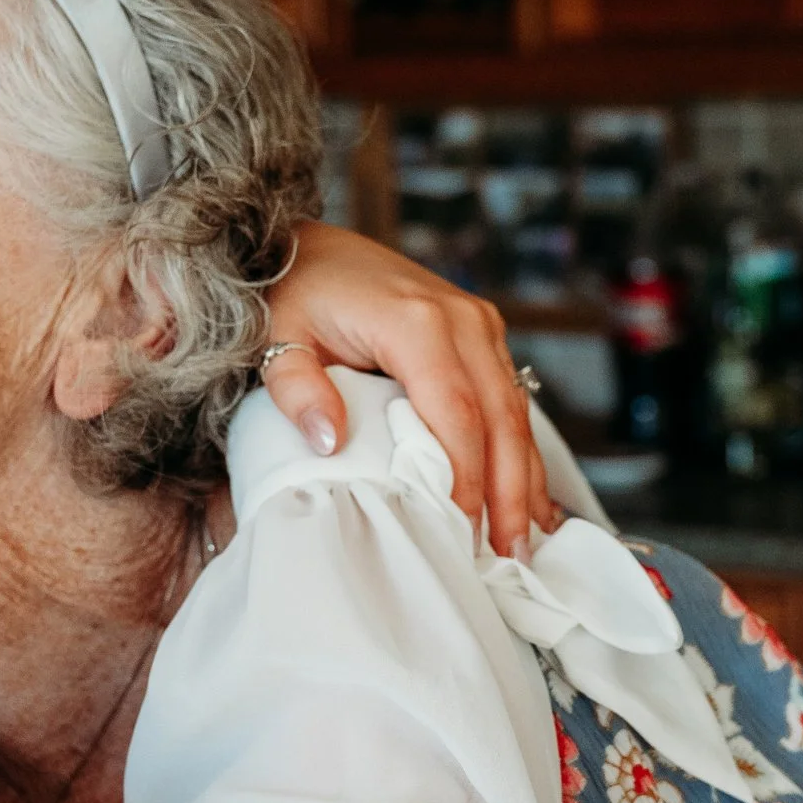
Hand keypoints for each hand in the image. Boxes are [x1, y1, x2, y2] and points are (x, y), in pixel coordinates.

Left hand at [261, 223, 564, 553]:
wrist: (310, 247)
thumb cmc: (291, 296)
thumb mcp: (277, 340)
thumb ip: (297, 389)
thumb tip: (330, 442)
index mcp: (416, 323)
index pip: (456, 416)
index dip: (464, 479)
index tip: (457, 530)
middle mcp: (462, 319)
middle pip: (500, 419)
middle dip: (509, 491)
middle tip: (509, 555)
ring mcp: (478, 323)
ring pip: (516, 411)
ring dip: (523, 477)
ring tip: (524, 540)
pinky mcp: (481, 332)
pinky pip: (510, 397)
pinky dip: (519, 449)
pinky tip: (526, 494)